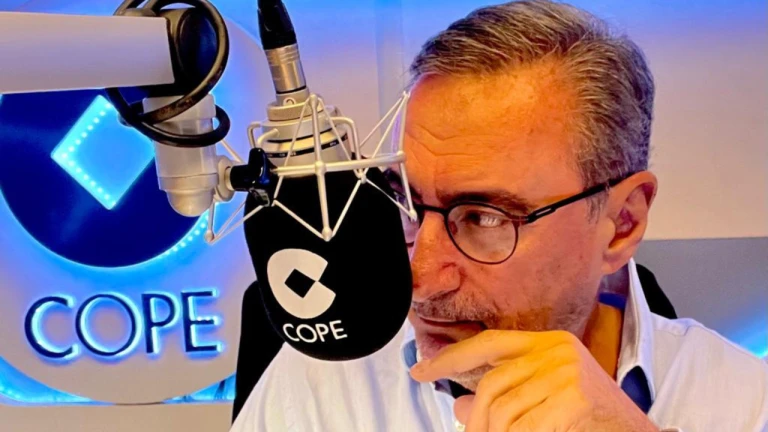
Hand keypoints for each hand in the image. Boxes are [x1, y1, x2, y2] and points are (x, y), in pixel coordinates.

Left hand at [409, 330, 658, 431]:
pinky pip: (526, 427)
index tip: (420, 372)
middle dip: (474, 418)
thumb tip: (456, 405)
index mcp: (549, 343)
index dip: (450, 358)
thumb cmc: (590, 420)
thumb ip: (504, 395)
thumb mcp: (543, 400)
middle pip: (491, 384)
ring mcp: (568, 371)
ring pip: (503, 411)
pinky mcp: (576, 396)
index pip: (489, 343)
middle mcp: (557, 350)